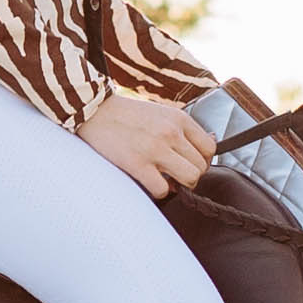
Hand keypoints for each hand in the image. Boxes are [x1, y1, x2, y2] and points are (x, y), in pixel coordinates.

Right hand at [79, 88, 212, 201]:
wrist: (92, 111)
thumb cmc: (124, 114)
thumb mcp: (160, 113)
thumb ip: (180, 129)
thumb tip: (201, 150)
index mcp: (178, 118)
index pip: (210, 148)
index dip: (202, 160)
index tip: (189, 163)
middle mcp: (171, 132)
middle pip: (201, 167)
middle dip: (190, 175)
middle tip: (175, 175)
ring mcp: (156, 149)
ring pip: (190, 179)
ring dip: (180, 185)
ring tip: (166, 180)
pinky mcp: (138, 164)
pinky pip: (163, 190)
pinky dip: (158, 191)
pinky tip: (148, 181)